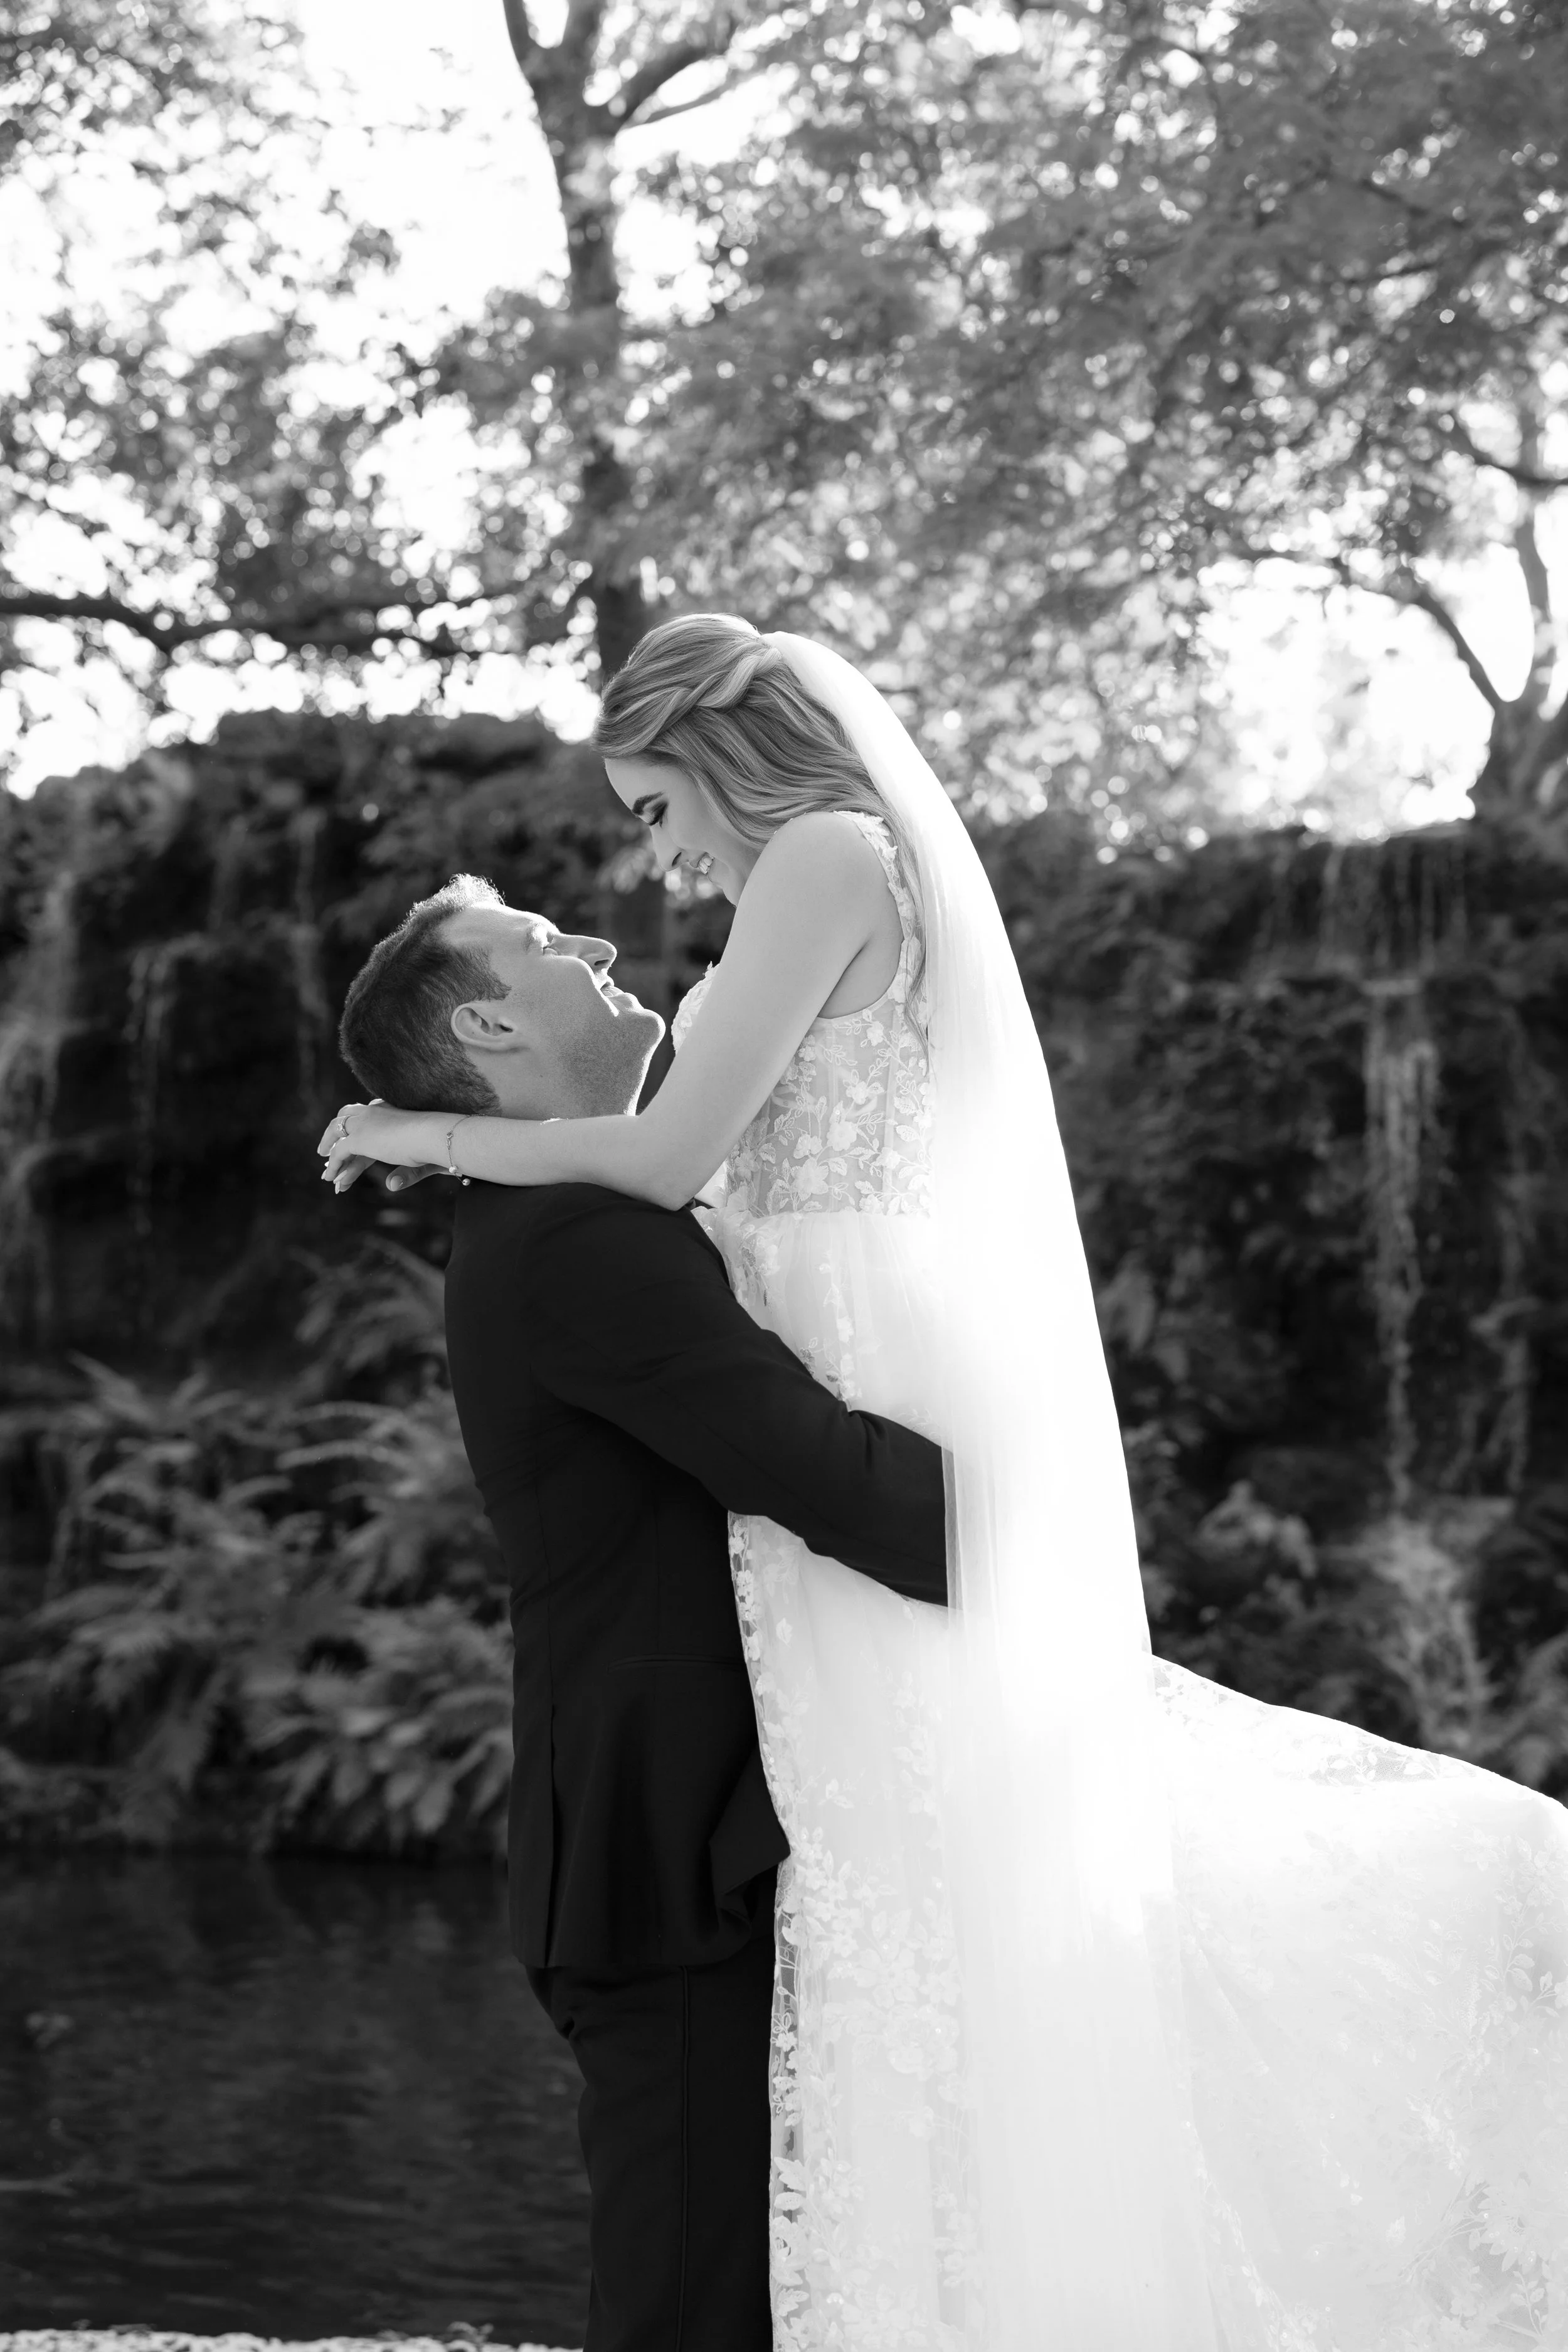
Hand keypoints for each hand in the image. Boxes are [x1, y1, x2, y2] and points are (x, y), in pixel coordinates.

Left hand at [318, 1102, 443, 1192]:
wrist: (439, 1137)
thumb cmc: (441, 1147)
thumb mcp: (421, 1160)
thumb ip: (406, 1172)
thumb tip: (390, 1185)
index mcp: (392, 1111)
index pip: (370, 1124)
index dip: (361, 1141)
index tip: (355, 1154)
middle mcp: (376, 1112)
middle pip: (348, 1122)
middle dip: (337, 1137)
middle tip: (328, 1154)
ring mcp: (366, 1123)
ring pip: (339, 1136)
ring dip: (332, 1155)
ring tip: (328, 1174)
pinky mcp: (360, 1138)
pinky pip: (339, 1152)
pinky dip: (334, 1166)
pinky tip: (331, 1178)